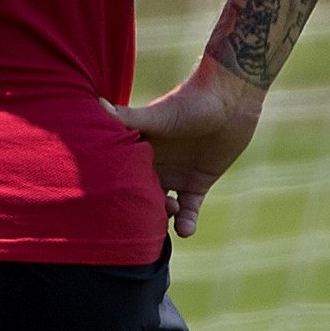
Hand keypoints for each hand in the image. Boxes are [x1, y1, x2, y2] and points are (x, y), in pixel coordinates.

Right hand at [108, 58, 268, 237]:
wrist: (231, 99)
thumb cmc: (191, 101)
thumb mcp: (157, 115)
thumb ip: (128, 117)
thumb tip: (98, 104)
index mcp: (137, 151)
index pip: (121, 176)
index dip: (116, 191)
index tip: (111, 205)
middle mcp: (153, 166)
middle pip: (140, 195)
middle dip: (138, 210)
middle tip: (142, 218)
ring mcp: (176, 176)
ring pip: (162, 206)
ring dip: (162, 218)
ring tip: (168, 216)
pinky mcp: (197, 184)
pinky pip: (188, 210)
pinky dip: (186, 222)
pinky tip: (185, 230)